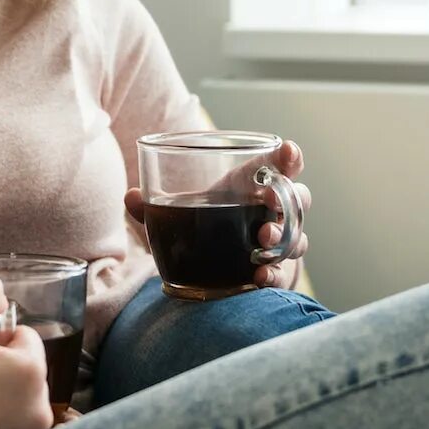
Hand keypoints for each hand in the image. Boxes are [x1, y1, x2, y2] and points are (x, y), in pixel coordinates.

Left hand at [124, 139, 313, 290]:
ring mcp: (276, 243)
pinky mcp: (273, 271)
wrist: (200, 266)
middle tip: (269, 204)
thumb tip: (130, 196)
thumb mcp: (172, 214)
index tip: (288, 151)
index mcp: (251, 184)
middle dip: (289, 201)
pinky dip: (275, 275)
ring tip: (263, 242)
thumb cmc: (196, 224)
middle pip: (297, 199)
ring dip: (284, 238)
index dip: (289, 157)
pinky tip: (260, 277)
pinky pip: (284, 274)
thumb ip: (151, 206)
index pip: (279, 164)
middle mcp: (270, 211)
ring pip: (296, 237)